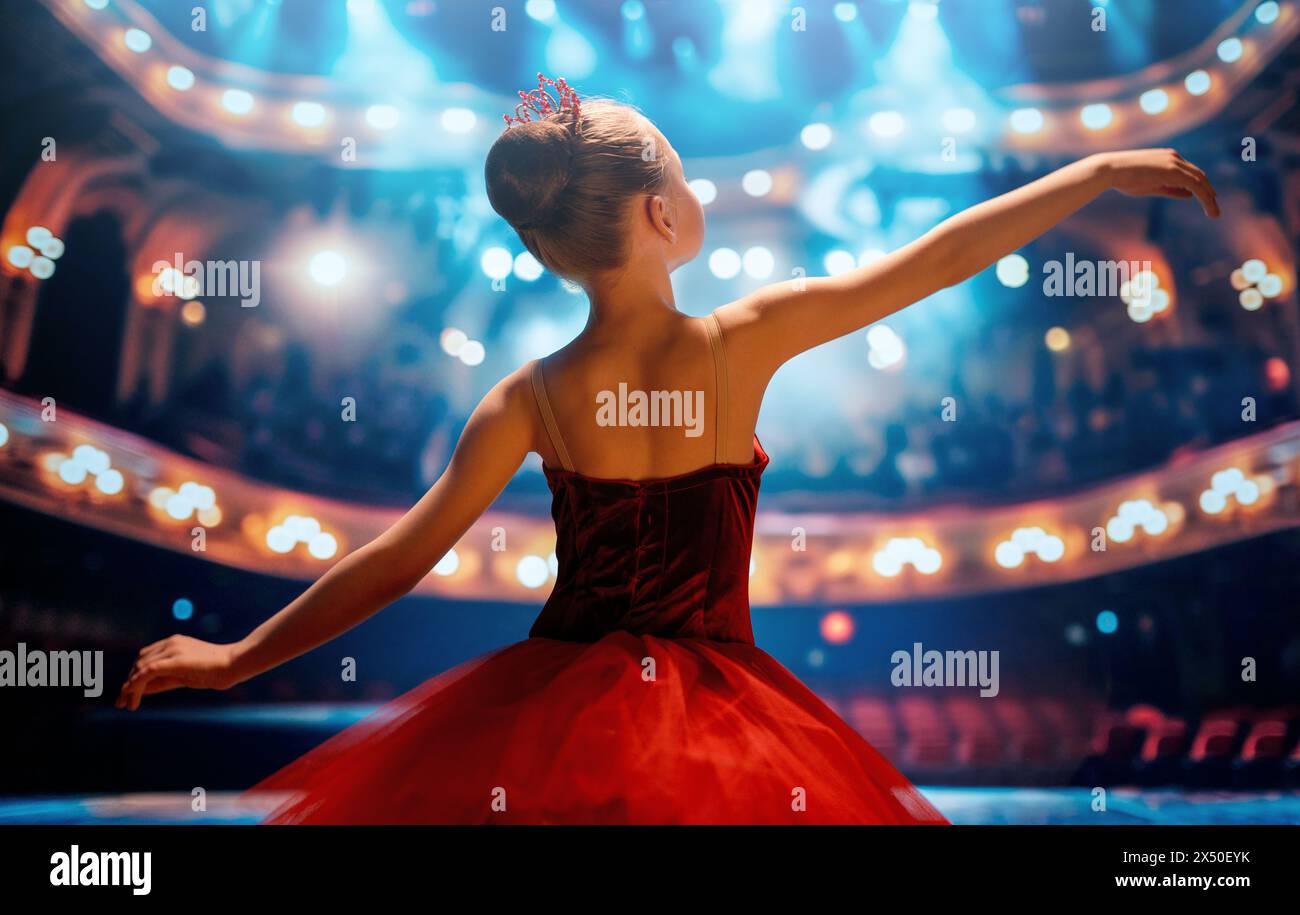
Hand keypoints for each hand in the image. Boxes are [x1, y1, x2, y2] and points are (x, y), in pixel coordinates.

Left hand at [115, 635, 242, 710]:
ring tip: (126, 704)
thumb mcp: (185, 676)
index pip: (146, 658)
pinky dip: (136, 684)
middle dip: (128, 683)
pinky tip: (131, 696)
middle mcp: (170, 643)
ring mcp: (173, 649)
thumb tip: (141, 689)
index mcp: (174, 643)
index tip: (127, 694)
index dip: (134, 676)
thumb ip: (163, 680)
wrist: (235, 664)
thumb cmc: (216, 671)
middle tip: (121, 703)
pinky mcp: (176, 659)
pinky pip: (148, 671)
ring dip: (130, 687)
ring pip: (141, 668)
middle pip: (139, 662)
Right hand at [1097, 148, 1219, 217]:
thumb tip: (1189, 195)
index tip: (1207, 198)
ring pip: (1200, 180)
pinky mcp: (1173, 171)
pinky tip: (1208, 207)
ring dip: (1209, 198)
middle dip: (1208, 192)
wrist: (1111, 169)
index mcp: (1169, 158)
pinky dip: (1204, 196)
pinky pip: (1195, 184)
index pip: (1191, 172)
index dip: (1201, 186)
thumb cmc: (1124, 178)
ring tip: (1214, 213)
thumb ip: (1171, 189)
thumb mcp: (1151, 185)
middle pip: (1199, 176)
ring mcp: (1174, 163)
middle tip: (1214, 208)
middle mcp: (1175, 158)